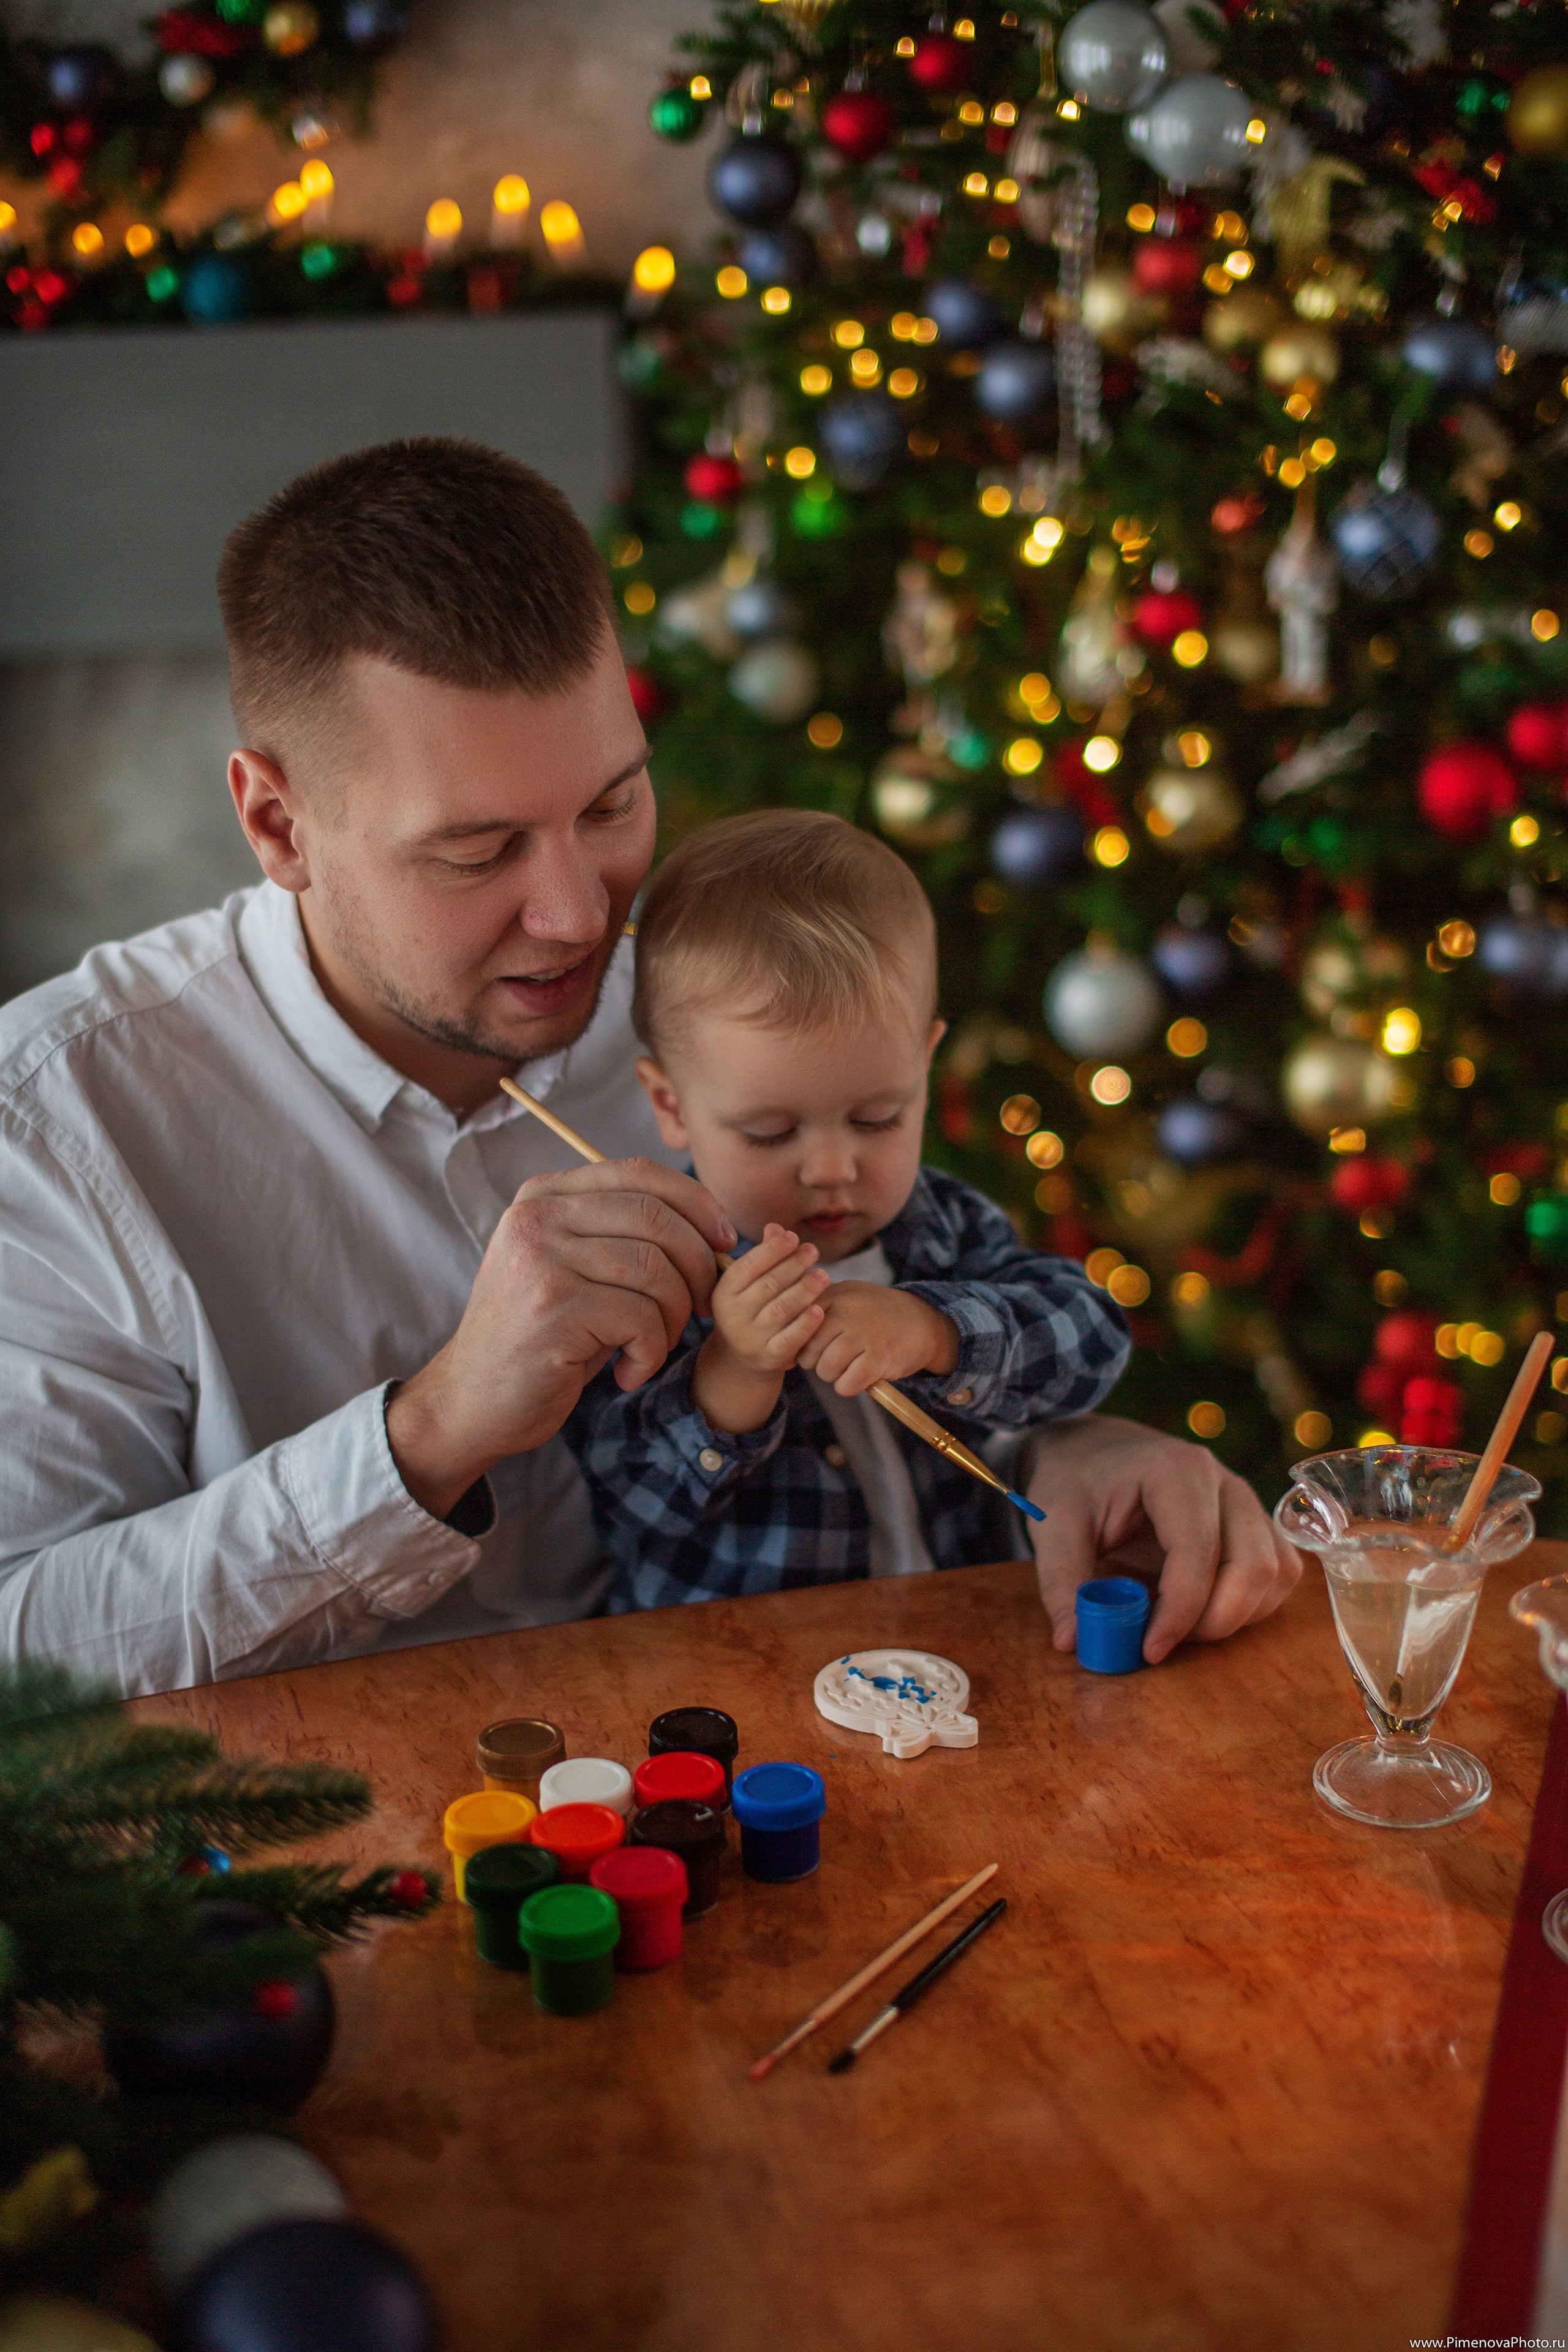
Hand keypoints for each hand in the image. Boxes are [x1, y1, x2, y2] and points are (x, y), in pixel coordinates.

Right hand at [387, 1158, 735, 1517]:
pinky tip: (627, 1372)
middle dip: (699, 1265)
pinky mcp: (554, 1309)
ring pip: (657, 1271)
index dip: (697, 1203)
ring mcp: (542, 1260)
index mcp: (542, 1196)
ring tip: (653, 1345)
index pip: (639, 1173)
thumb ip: (621, 1235)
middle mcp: (537, 1218)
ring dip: (675, 1317)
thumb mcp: (571, 1268)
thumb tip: (714, 1228)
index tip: (723, 1241)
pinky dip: (651, 1353)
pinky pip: (643, 1320)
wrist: (472, 1401)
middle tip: (701, 1307)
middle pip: (657, 1218)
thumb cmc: (540, 1338)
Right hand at [711, 1225, 830, 1374]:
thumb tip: (775, 1228)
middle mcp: (733, 1316)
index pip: (749, 1265)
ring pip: (782, 1309)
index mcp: (724, 1293)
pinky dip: (807, 1323)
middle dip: (794, 1264)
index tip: (793, 1237)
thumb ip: (763, 1255)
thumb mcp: (748, 1283)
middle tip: (813, 1252)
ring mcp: (751, 1339)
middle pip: (769, 1284)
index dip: (773, 1249)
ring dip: (806, 1289)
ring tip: (823, 1275)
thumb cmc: (750, 1308)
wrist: (741, 1357)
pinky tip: (820, 1309)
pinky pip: (791, 1338)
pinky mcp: (770, 1357)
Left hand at [794, 1280, 958, 1397]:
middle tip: (833, 1359)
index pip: (796, 1326)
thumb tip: (781, 1329)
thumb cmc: (875, 1313)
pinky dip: (849, 1387)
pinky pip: (847, 1384)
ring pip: (825, 1369)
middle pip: (808, 1352)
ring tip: (848, 1366)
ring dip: (833, 1376)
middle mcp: (846, 1312)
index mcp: (834, 1295)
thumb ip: (815, 1306)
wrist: (922, 1322)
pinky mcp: (879, 1357)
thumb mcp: (846, 1296)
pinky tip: (860, 1377)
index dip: (799, 1344)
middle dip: (816, 1363)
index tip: (808, 1349)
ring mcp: (863, 1334)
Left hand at [1021, 1414, 1302, 1664]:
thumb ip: (1061, 1581)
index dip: (1179, 1611)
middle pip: (1254, 1566)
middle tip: (1163, 1641)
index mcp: (1175, 1471)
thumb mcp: (1054, 1523)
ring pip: (1275, 1572)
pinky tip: (1204, 1611)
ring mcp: (1245, 1501)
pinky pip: (1279, 1572)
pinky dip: (1252, 1604)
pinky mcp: (1254, 1522)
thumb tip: (1071, 1641)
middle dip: (1214, 1621)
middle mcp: (1224, 1482)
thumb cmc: (1075, 1479)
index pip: (1198, 1552)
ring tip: (1179, 1625)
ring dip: (1237, 1616)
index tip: (1148, 1650)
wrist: (1092, 1448)